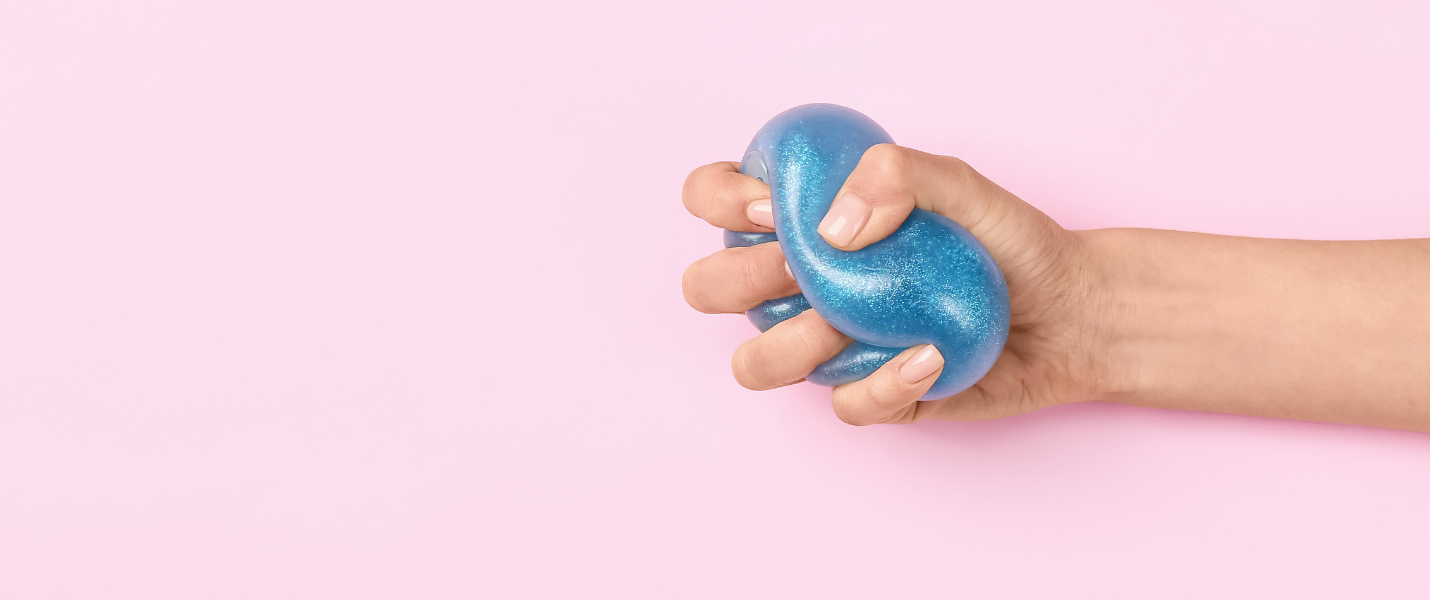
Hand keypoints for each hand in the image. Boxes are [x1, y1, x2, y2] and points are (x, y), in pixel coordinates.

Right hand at [682, 144, 1116, 424]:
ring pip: (757, 363)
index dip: (719, 200)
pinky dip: (882, 386)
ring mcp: (831, 342)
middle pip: (710, 288)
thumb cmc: (1014, 243)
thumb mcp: (966, 186)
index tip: (769, 206)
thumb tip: (831, 227)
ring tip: (847, 327)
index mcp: (810, 220)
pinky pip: (843, 405)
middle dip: (735, 282)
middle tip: (799, 271)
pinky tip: (929, 356)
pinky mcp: (871, 395)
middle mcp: (807, 282)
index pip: (719, 198)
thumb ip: (901, 174)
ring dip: (790, 346)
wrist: (1074, 315)